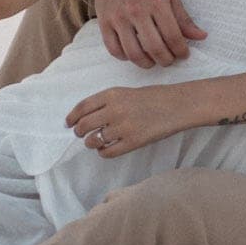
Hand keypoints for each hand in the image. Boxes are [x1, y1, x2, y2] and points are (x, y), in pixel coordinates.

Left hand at [66, 82, 191, 158]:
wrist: (176, 105)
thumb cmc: (152, 98)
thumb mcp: (126, 92)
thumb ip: (106, 102)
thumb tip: (84, 117)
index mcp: (111, 94)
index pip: (82, 108)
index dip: (72, 117)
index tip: (69, 123)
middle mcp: (114, 110)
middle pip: (84, 125)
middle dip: (79, 132)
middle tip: (81, 134)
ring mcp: (123, 127)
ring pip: (93, 141)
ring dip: (91, 143)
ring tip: (95, 142)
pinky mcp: (133, 142)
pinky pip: (108, 152)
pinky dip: (103, 152)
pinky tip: (106, 149)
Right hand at [92, 0, 207, 67]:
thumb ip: (184, 18)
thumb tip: (201, 37)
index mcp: (157, 3)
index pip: (173, 36)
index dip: (181, 51)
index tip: (183, 54)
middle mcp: (137, 10)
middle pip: (154, 47)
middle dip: (165, 60)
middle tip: (169, 60)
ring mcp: (118, 17)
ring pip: (133, 52)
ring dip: (146, 63)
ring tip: (152, 61)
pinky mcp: (104, 21)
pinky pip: (114, 49)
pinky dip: (125, 57)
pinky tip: (133, 53)